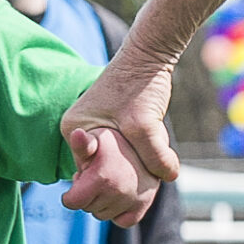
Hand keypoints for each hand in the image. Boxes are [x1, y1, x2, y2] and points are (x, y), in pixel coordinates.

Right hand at [63, 49, 181, 187]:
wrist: (150, 55)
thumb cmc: (140, 85)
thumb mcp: (146, 125)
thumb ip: (155, 156)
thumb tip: (169, 177)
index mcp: (75, 130)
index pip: (86, 173)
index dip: (106, 186)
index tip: (128, 188)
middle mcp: (80, 132)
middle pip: (98, 171)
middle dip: (121, 180)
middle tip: (144, 184)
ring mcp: (95, 130)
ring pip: (112, 164)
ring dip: (131, 171)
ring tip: (150, 173)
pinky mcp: (111, 128)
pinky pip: (121, 154)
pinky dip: (136, 159)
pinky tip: (151, 161)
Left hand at [63, 125, 158, 225]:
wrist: (139, 138)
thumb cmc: (108, 140)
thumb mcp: (92, 138)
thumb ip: (82, 143)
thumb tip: (77, 134)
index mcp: (103, 176)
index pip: (72, 203)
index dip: (70, 193)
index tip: (78, 177)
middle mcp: (120, 191)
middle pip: (87, 209)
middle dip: (86, 195)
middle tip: (95, 176)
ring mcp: (134, 199)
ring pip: (103, 215)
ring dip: (101, 203)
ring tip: (107, 181)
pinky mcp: (143, 205)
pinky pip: (123, 221)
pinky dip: (118, 213)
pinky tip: (119, 195)